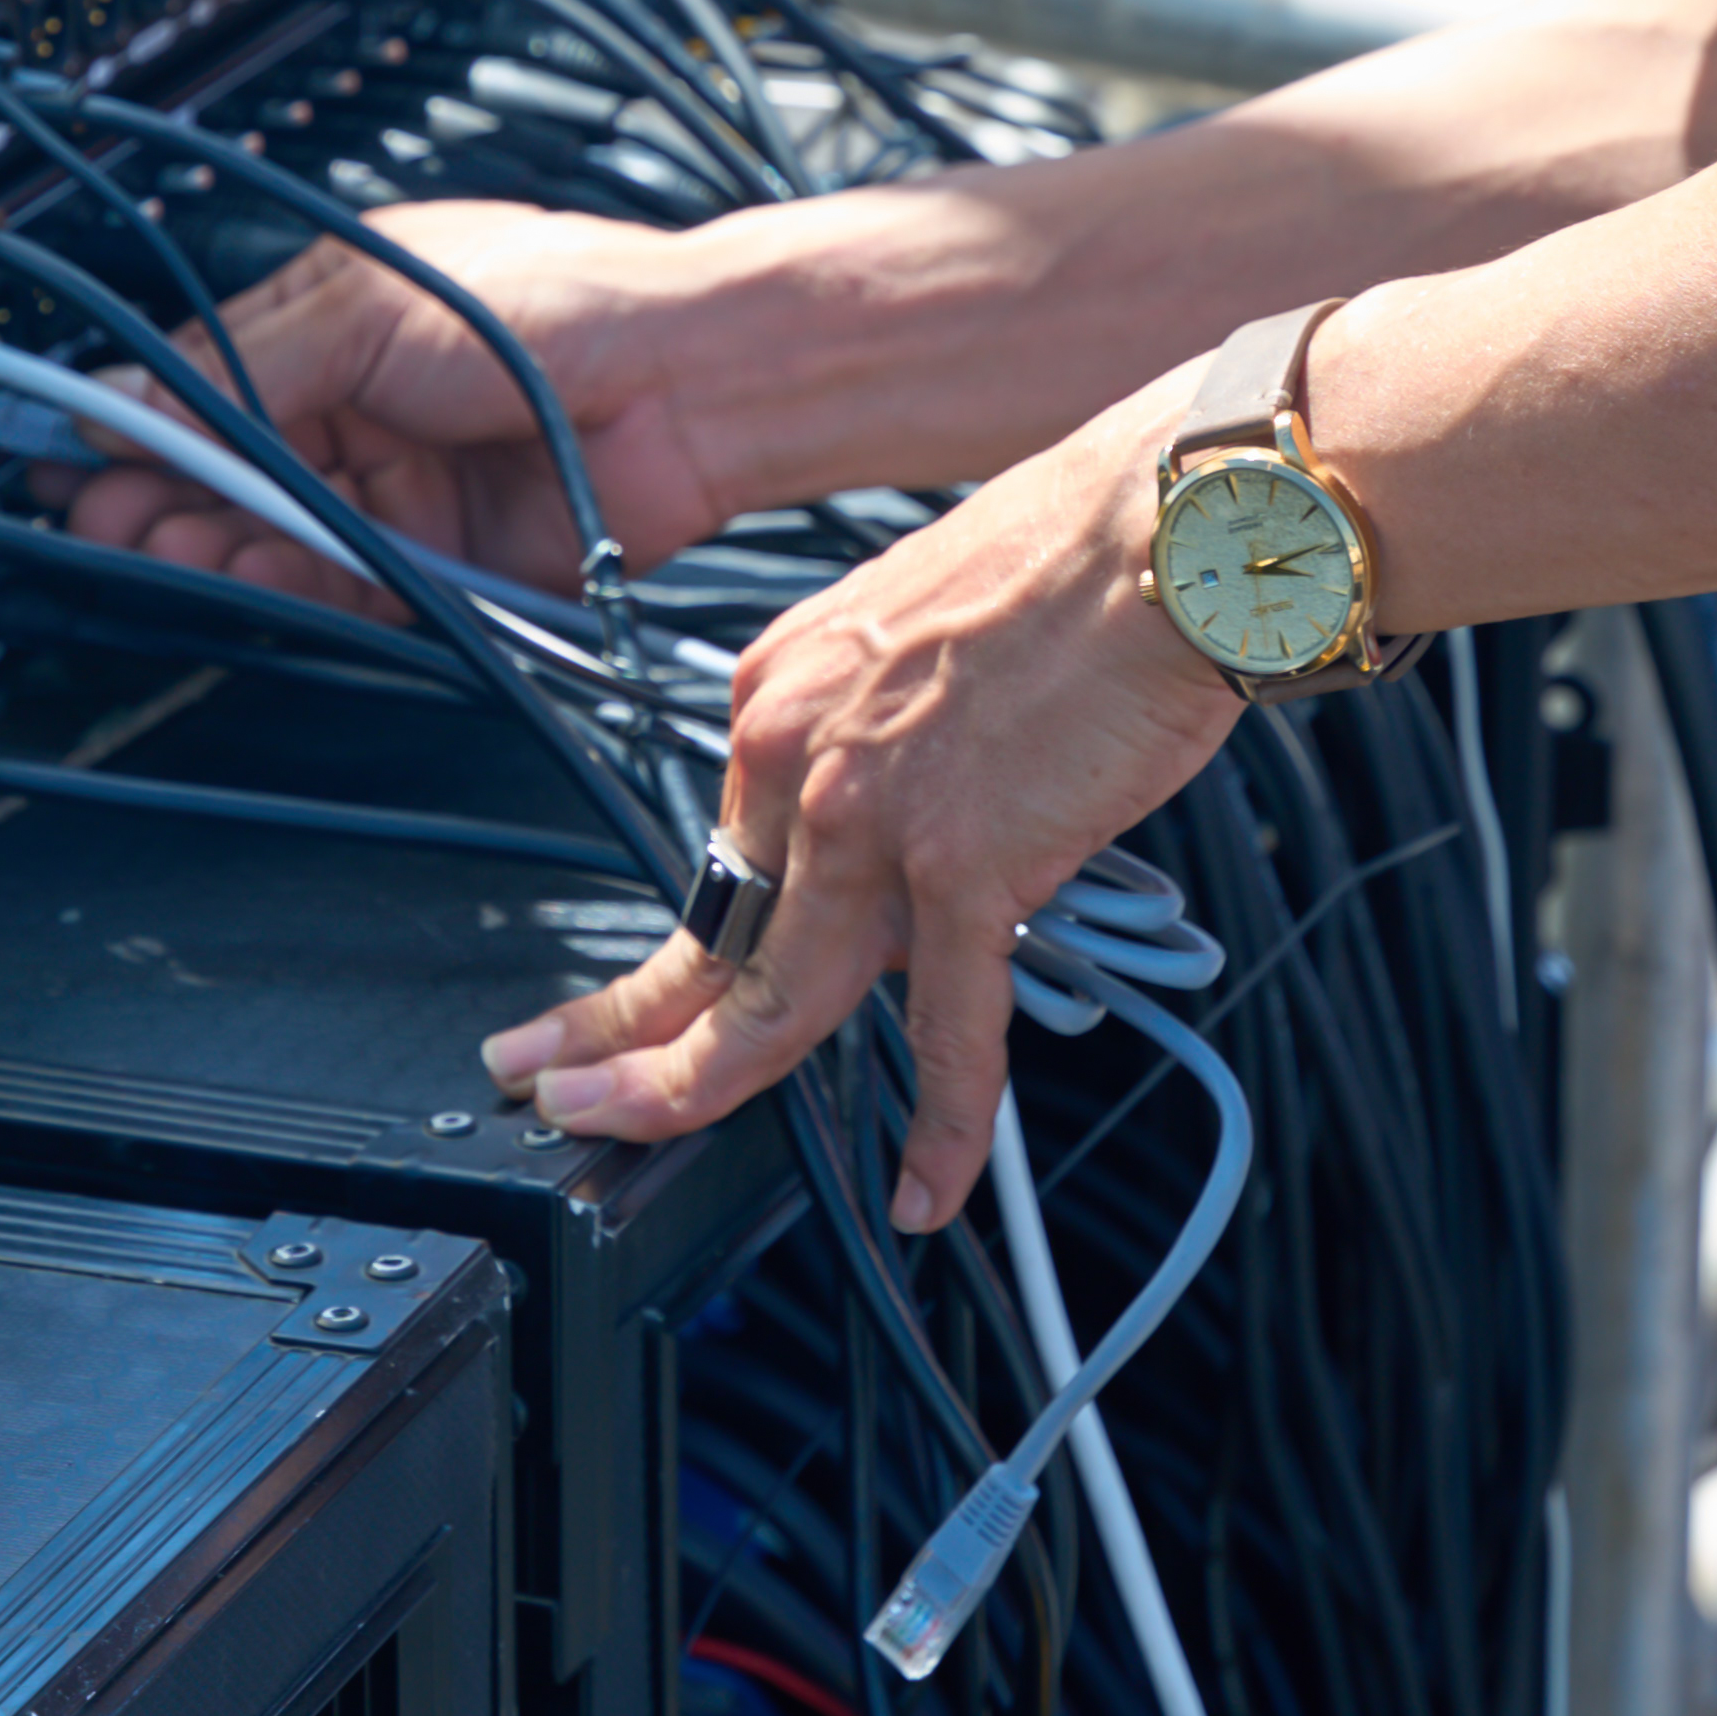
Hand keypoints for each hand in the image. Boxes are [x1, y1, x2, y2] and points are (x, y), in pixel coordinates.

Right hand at [58, 198, 746, 605]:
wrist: (685, 384)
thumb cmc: (560, 304)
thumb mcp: (364, 308)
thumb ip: (240, 365)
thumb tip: (130, 394)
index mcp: (333, 319)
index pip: (198, 373)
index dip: (130, 411)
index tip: (63, 441)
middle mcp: (357, 403)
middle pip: (223, 463)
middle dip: (152, 489)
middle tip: (94, 512)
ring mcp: (395, 483)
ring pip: (270, 527)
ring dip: (206, 540)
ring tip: (153, 545)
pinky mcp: (435, 558)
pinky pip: (335, 581)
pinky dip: (282, 582)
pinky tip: (239, 572)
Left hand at [474, 380, 1241, 1233]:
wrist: (1168, 527)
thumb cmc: (1077, 561)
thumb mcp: (914, 633)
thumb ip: (881, 739)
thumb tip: (902, 837)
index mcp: (785, 691)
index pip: (715, 854)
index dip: (666, 947)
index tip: (612, 998)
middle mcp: (802, 753)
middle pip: (706, 935)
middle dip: (616, 1030)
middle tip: (548, 1088)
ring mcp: (872, 816)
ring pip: (776, 997)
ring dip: (702, 1090)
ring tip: (643, 1145)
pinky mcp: (966, 866)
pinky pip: (948, 1030)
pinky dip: (942, 1127)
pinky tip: (922, 1188)